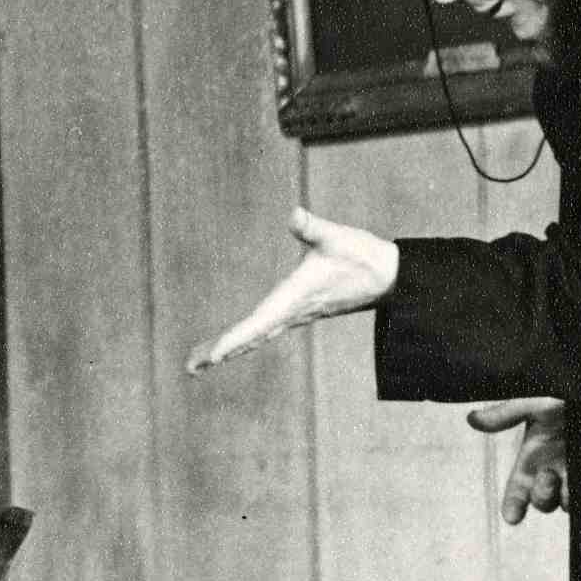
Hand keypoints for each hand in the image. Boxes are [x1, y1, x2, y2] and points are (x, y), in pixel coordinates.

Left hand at [187, 209, 401, 371]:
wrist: (391, 277)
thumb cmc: (363, 255)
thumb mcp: (337, 237)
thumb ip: (313, 227)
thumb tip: (295, 214)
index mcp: (294, 297)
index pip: (258, 322)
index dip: (235, 339)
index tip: (213, 355)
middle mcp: (292, 312)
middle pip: (251, 336)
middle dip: (221, 350)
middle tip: (190, 366)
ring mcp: (296, 315)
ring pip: (257, 336)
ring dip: (229, 348)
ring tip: (197, 362)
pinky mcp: (300, 312)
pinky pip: (266, 330)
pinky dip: (246, 339)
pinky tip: (232, 346)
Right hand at [471, 397, 566, 520]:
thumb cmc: (570, 389)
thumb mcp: (537, 399)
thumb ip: (508, 413)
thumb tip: (473, 419)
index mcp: (535, 455)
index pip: (519, 488)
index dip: (514, 504)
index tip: (513, 517)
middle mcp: (556, 468)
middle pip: (543, 501)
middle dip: (542, 495)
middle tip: (548, 476)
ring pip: (568, 503)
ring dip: (566, 498)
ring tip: (571, 484)